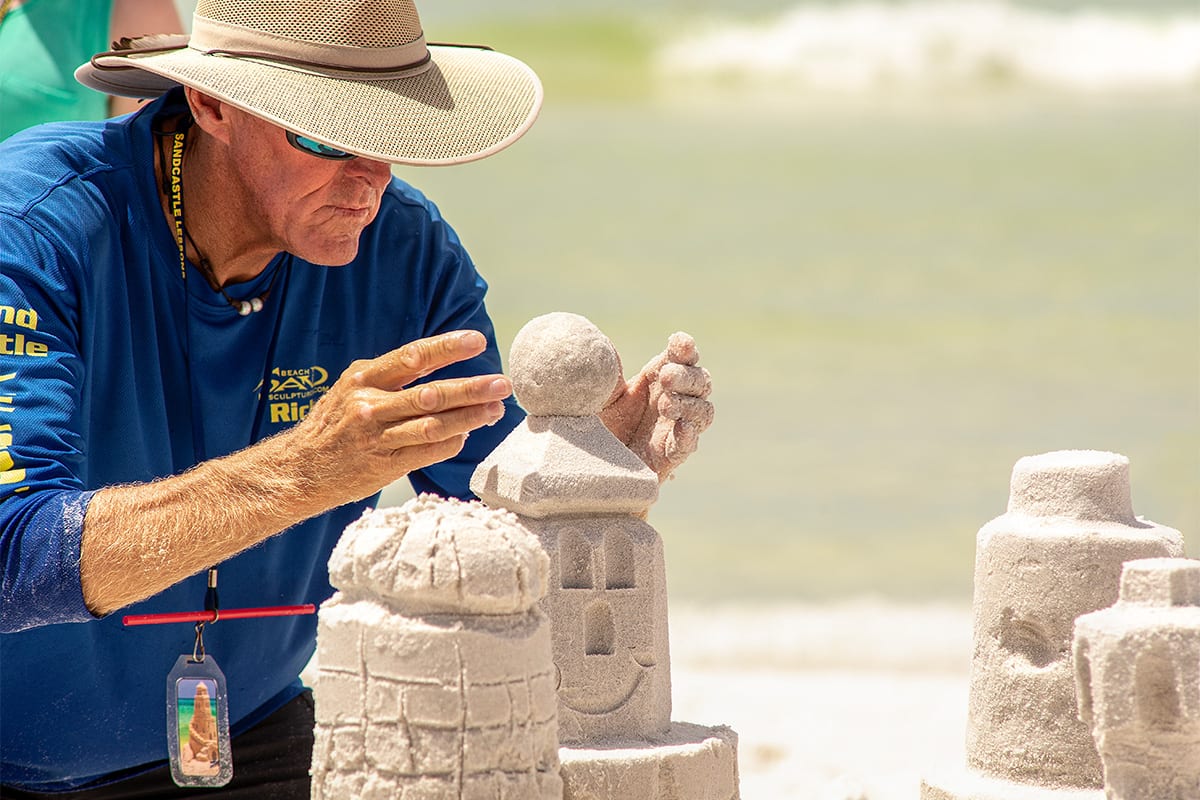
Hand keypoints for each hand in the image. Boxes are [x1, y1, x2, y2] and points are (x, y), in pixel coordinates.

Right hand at [288, 330, 510, 502]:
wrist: (299, 469)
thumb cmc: (334, 423)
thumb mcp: (354, 387)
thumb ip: (393, 375)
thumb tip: (441, 361)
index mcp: (364, 378)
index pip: (412, 357)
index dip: (447, 348)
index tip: (477, 341)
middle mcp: (369, 406)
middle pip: (430, 394)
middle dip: (471, 388)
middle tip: (502, 383)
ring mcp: (377, 437)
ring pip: (433, 425)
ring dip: (470, 417)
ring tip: (495, 409)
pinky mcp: (385, 466)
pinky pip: (427, 452)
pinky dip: (451, 442)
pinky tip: (467, 434)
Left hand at [599, 332, 713, 481]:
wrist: (590, 464)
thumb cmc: (596, 422)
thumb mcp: (597, 394)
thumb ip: (605, 376)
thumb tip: (602, 354)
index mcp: (656, 379)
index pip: (682, 358)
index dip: (685, 349)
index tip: (679, 343)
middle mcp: (673, 400)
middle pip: (699, 382)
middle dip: (686, 376)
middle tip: (665, 376)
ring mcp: (675, 429)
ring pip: (703, 412)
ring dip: (688, 405)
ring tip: (665, 405)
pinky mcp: (670, 456)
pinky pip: (688, 446)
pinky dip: (688, 436)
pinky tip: (682, 428)